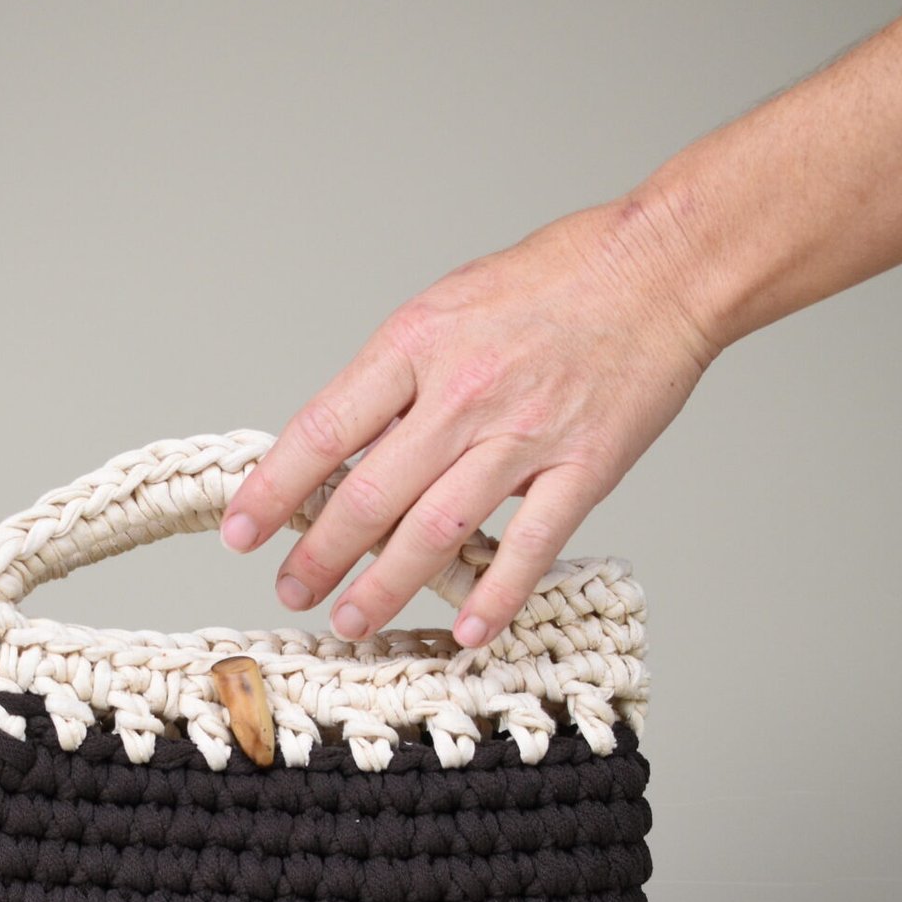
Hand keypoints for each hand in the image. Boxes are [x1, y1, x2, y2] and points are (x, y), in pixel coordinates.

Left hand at [220, 195, 714, 644]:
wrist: (660, 268)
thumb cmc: (555, 279)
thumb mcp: (448, 305)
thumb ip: (398, 377)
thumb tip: (344, 447)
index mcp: (417, 345)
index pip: (323, 430)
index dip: (274, 489)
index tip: (241, 531)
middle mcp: (463, 395)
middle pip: (369, 496)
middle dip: (319, 556)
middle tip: (293, 591)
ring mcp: (524, 437)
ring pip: (434, 533)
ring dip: (384, 587)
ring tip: (352, 621)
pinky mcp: (583, 468)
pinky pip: (528, 548)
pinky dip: (494, 598)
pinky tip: (465, 633)